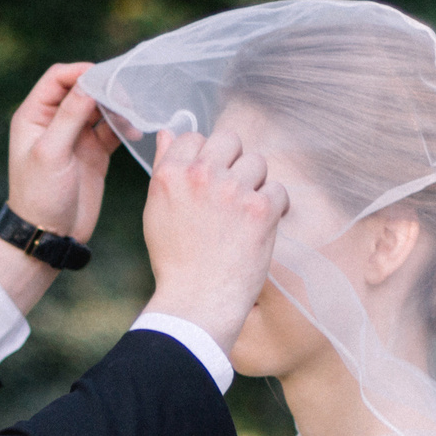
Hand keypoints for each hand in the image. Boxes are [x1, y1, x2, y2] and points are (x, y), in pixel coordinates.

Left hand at [5, 61, 117, 241]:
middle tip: (127, 95)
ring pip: (100, 108)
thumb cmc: (40, 195)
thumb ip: (70, 116)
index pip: (58, 78)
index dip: (81, 73)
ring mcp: (76, 137)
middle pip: (82, 89)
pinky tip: (135, 131)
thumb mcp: (51, 153)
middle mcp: (54, 122)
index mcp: (34, 116)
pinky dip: (124, 126)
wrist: (49, 235)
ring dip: (117, 107)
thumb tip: (89, 83)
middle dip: (105, 88)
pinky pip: (112, 130)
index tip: (106, 76)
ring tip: (134, 113)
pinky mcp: (94, 153)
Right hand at [140, 127, 287, 354]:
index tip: (209, 179)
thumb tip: (168, 132)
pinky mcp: (261, 210)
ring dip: (255, 184)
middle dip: (234, 161)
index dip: (205, 156)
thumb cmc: (175, 261)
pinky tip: (261, 227)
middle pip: (230, 140)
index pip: (194, 137)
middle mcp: (202, 176)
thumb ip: (165, 168)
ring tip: (244, 214)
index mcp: (171, 175)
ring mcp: (233, 190)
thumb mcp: (157, 211)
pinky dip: (274, 208)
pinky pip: (278, 190)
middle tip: (231, 193)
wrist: (197, 302)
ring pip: (257, 163)